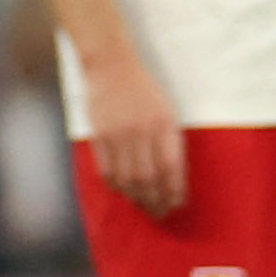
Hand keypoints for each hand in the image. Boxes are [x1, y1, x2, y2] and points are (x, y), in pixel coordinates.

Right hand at [83, 50, 183, 218]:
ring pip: (128, 178)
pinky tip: (123, 190)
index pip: (172, 168)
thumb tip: (171, 176)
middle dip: (156, 200)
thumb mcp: (165, 110)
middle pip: (149, 178)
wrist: (111, 64)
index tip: (176, 203)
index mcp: (164, 124)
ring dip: (137, 197)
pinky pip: (107, 169)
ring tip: (143, 205)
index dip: (174, 190)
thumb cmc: (142, 88)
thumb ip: (169, 140)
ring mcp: (118, 133)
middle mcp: (142, 130)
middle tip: (160, 212)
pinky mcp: (99, 134)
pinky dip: (116, 185)